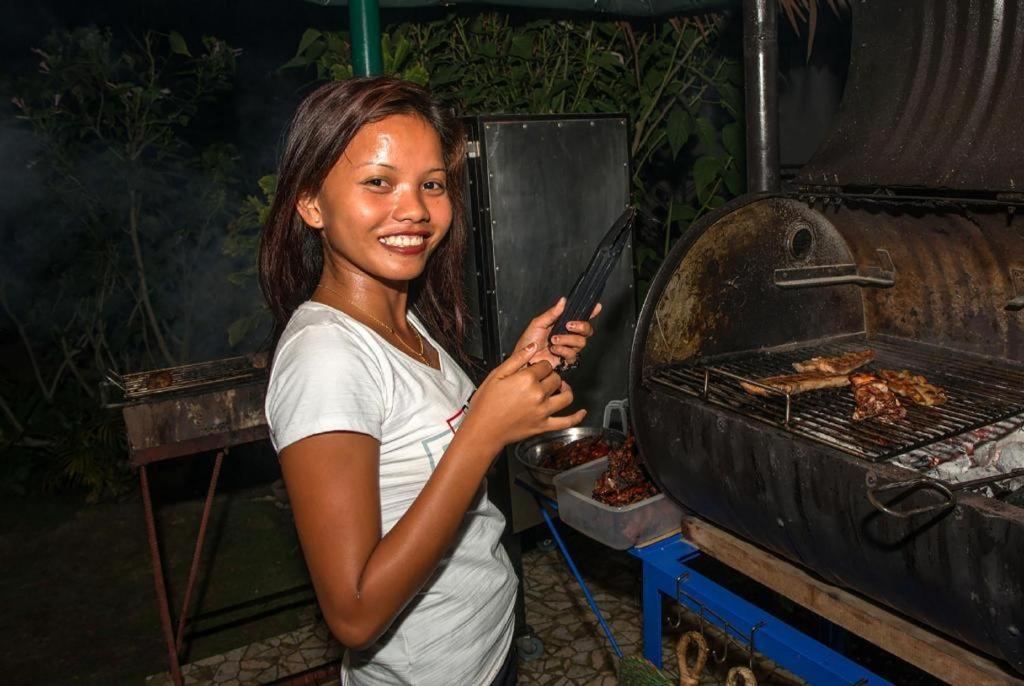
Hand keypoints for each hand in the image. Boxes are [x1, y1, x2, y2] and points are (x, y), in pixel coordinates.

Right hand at [463, 342, 586, 451]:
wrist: (483, 430)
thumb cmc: (486, 404)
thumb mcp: (497, 375)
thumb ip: (517, 359)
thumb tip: (532, 347)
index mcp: (526, 379)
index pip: (545, 366)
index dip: (540, 366)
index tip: (534, 370)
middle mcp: (538, 394)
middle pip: (556, 379)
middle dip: (550, 377)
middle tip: (541, 380)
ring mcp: (543, 411)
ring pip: (566, 396)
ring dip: (565, 390)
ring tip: (561, 388)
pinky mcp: (544, 426)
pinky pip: (566, 422)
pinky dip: (577, 417)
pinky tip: (582, 412)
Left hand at [515, 297, 600, 368]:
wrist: (523, 358)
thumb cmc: (529, 341)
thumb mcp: (538, 323)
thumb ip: (552, 313)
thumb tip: (563, 301)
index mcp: (563, 325)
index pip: (581, 317)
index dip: (591, 312)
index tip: (597, 307)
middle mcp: (569, 336)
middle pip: (587, 330)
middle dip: (581, 326)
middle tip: (568, 325)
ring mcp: (569, 348)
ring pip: (581, 342)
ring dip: (567, 339)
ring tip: (554, 339)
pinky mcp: (566, 360)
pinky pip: (573, 355)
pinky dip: (563, 350)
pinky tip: (554, 349)